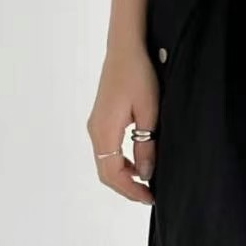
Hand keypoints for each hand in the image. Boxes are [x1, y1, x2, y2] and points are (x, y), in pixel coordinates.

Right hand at [87, 44, 158, 204]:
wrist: (125, 47)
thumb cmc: (138, 74)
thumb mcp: (149, 112)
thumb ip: (146, 144)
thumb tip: (145, 173)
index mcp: (105, 131)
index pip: (113, 174)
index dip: (131, 190)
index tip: (150, 198)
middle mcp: (96, 131)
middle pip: (106, 172)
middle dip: (127, 188)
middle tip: (149, 196)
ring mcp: (96, 125)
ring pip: (106, 162)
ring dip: (124, 176)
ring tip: (146, 182)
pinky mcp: (101, 119)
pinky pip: (108, 150)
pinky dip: (121, 163)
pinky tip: (138, 163)